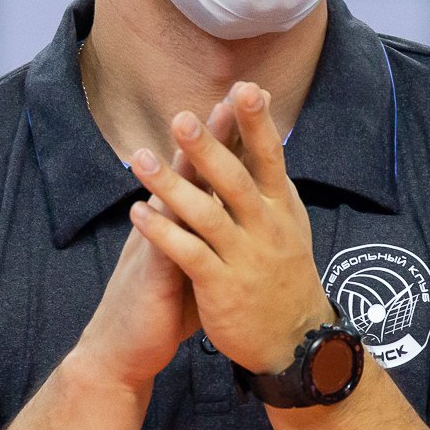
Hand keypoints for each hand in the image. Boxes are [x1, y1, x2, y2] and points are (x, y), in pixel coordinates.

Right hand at [69, 101, 239, 391]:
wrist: (125, 347)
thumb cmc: (167, 306)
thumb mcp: (199, 263)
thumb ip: (217, 234)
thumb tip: (246, 212)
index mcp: (188, 220)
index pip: (215, 170)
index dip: (234, 138)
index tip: (256, 104)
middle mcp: (170, 221)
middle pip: (196, 170)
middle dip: (216, 133)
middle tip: (234, 96)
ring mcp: (156, 241)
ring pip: (173, 194)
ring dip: (186, 162)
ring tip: (199, 130)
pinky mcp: (149, 271)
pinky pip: (158, 239)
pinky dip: (163, 218)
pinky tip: (167, 196)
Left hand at [127, 81, 333, 374]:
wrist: (293, 340)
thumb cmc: (283, 275)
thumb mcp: (289, 224)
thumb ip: (271, 184)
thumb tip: (266, 135)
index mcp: (282, 208)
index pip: (271, 157)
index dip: (258, 123)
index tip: (246, 88)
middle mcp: (267, 228)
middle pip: (235, 180)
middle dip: (209, 148)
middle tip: (182, 117)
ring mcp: (244, 257)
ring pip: (205, 214)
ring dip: (170, 185)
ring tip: (140, 159)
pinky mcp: (222, 286)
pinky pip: (188, 253)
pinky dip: (162, 232)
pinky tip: (137, 213)